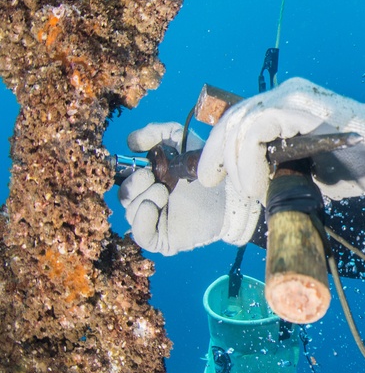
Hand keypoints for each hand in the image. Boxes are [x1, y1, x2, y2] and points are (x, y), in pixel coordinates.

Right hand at [121, 121, 256, 253]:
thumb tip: (131, 142)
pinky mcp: (164, 239)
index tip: (143, 164)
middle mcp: (150, 200)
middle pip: (124, 196)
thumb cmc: (209, 167)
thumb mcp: (182, 140)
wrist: (232, 193)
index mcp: (151, 180)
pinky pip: (141, 235)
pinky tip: (152, 206)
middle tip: (152, 177)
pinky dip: (141, 219)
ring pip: (130, 212)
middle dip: (134, 184)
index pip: (124, 178)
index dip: (128, 171)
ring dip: (143, 197)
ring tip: (163, 190)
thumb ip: (156, 133)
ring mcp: (156, 221)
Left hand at [198, 78, 364, 211]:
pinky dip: (250, 159)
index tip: (211, 178)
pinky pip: (258, 128)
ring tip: (253, 190)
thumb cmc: (355, 167)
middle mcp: (285, 94)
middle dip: (217, 157)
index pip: (236, 118)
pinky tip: (260, 182)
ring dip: (238, 164)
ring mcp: (293, 97)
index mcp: (284, 105)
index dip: (215, 149)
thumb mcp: (305, 170)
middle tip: (221, 186)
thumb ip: (276, 170)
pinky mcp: (303, 107)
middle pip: (232, 119)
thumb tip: (247, 191)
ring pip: (240, 123)